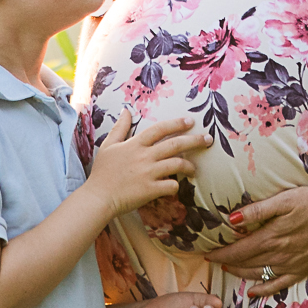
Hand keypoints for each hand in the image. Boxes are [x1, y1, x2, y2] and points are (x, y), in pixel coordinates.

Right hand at [84, 114, 204, 214]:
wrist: (98, 197)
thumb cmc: (102, 172)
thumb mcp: (108, 145)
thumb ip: (120, 128)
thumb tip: (126, 110)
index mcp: (135, 144)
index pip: (160, 128)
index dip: (177, 123)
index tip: (191, 121)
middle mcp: (144, 156)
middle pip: (175, 144)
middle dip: (195, 140)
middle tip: (208, 139)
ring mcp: (149, 173)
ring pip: (177, 164)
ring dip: (189, 166)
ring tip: (194, 169)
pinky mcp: (151, 190)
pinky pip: (171, 185)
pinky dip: (176, 186)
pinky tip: (175, 186)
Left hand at [204, 185, 307, 296]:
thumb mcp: (284, 200)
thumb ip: (257, 211)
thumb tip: (232, 220)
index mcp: (271, 237)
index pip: (238, 250)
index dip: (221, 253)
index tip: (207, 253)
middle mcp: (279, 254)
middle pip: (245, 262)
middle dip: (227, 262)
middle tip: (213, 260)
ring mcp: (291, 264)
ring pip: (259, 274)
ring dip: (241, 273)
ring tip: (228, 269)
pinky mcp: (303, 269)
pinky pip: (280, 284)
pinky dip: (264, 290)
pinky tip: (253, 291)